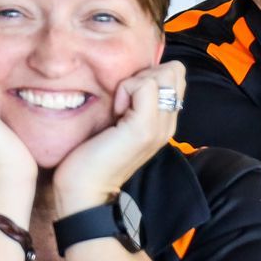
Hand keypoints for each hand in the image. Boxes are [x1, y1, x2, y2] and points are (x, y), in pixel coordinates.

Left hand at [51, 62, 186, 215]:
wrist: (85, 189)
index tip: (126, 97)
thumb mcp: (118, 121)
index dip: (150, 73)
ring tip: (119, 108)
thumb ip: (132, 100)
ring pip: (163, 75)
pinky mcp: (145, 127)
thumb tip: (131, 73)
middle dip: (145, 73)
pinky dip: (126, 89)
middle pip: (174, 71)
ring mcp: (160, 126)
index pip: (175, 75)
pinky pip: (145, 85)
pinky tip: (116, 112)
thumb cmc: (92, 154)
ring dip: (134, 82)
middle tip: (124, 100)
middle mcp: (168, 123)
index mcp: (164, 121)